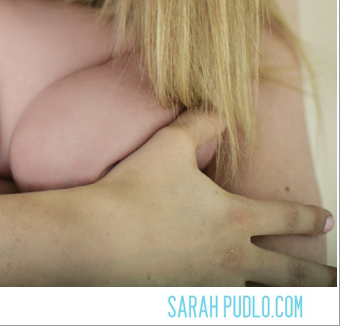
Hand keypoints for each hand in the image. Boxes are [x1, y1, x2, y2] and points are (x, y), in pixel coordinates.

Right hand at [89, 110, 335, 285]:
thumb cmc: (136, 190)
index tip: (328, 221)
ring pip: (256, 297)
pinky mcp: (182, 299)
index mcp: (235, 219)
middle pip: (288, 273)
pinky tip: (227, 303)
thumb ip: (200, 124)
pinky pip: (216, 306)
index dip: (310, 218)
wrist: (100, 237)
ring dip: (278, 299)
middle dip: (316, 276)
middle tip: (334, 281)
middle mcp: (231, 258)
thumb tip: (219, 109)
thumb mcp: (169, 145)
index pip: (287, 218)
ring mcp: (208, 285)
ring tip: (291, 301)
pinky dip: (229, 305)